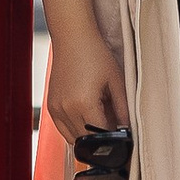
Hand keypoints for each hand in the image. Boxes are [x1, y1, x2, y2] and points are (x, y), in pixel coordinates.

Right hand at [43, 25, 127, 144]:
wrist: (72, 37)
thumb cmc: (94, 54)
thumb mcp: (116, 81)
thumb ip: (123, 109)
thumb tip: (128, 130)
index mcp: (84, 104)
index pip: (101, 136)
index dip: (114, 140)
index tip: (121, 138)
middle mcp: (66, 109)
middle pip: (86, 141)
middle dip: (101, 139)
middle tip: (112, 124)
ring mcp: (56, 109)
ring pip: (73, 139)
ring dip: (87, 135)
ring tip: (98, 115)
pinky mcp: (51, 106)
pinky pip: (63, 129)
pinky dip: (75, 129)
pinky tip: (86, 114)